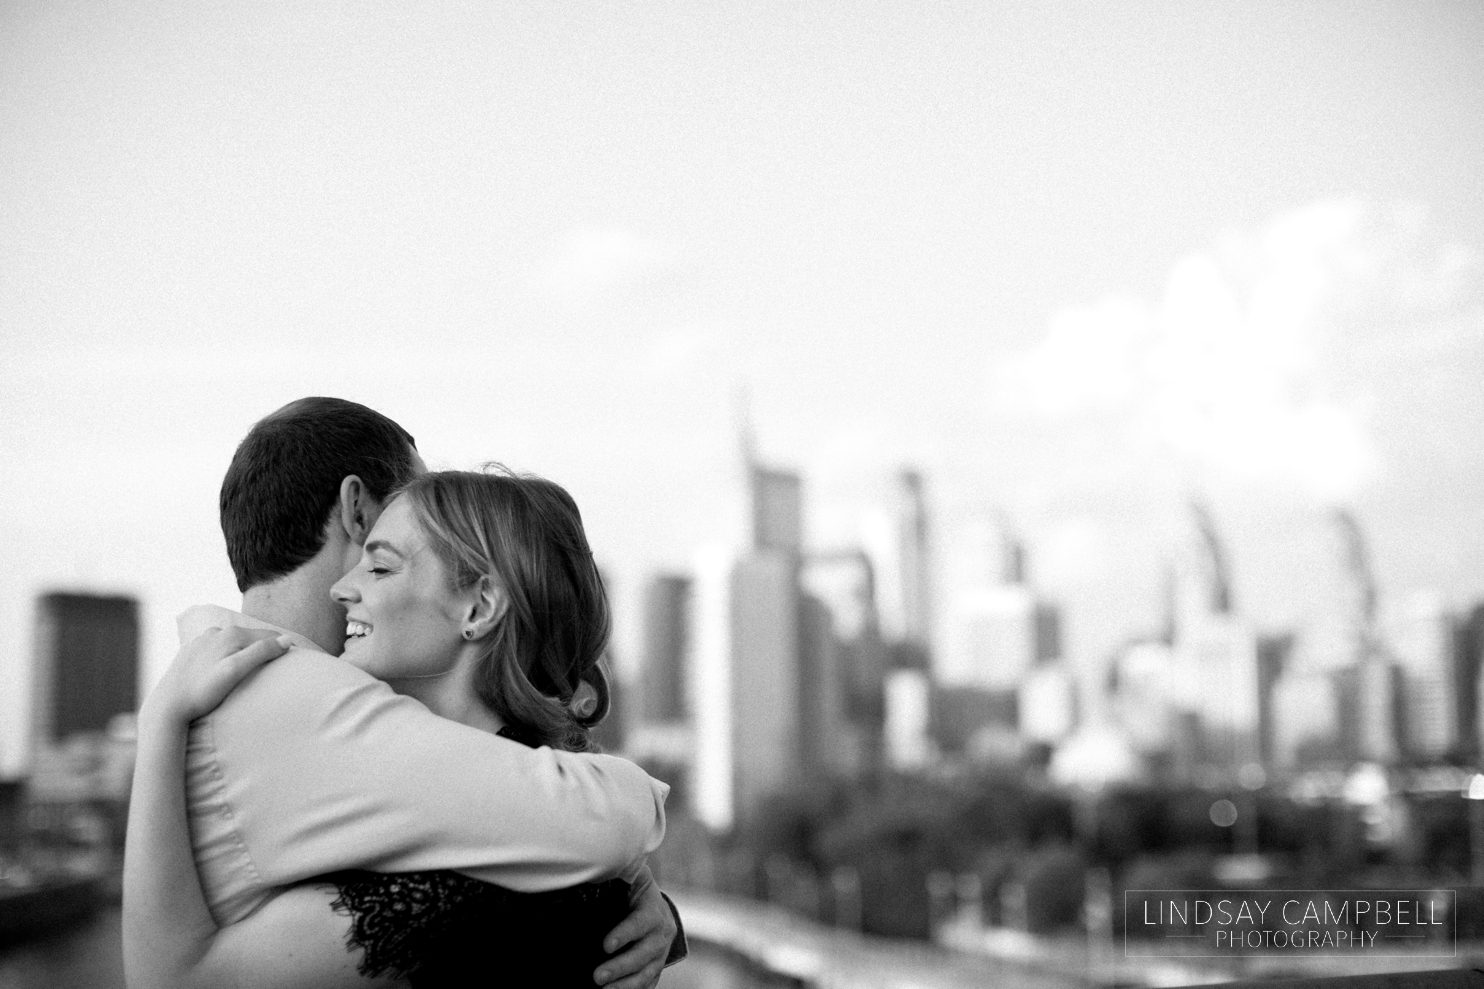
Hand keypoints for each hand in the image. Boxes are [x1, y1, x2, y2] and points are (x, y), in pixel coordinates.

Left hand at [150, 626, 290, 724]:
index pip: (268, 635)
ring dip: (247, 651)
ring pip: (234, 642)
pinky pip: (218, 649)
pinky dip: (230, 655)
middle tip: (279, 664)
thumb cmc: (203, 692)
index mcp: (230, 634)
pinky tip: (230, 668)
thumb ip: (262, 652)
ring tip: (256, 667)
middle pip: (251, 637)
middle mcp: (216, 632)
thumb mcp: (236, 671)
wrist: (168, 706)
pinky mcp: (191, 651)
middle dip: (266, 647)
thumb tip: (287, 640)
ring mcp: (202, 641)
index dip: (284, 646)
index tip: (297, 658)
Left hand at [593, 867, 675, 988]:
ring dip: (625, 984)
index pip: (641, 923)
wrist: (658, 910)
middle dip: (621, 966)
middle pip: (644, 954)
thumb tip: (598, 869)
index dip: (625, 934)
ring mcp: (660, 954)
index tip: (606, 945)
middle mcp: (661, 934)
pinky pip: (648, 983)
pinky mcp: (656, 969)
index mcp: (653, 911)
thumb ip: (622, 873)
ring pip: (646, 973)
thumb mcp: (633, 878)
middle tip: (597, 976)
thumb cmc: (636, 891)